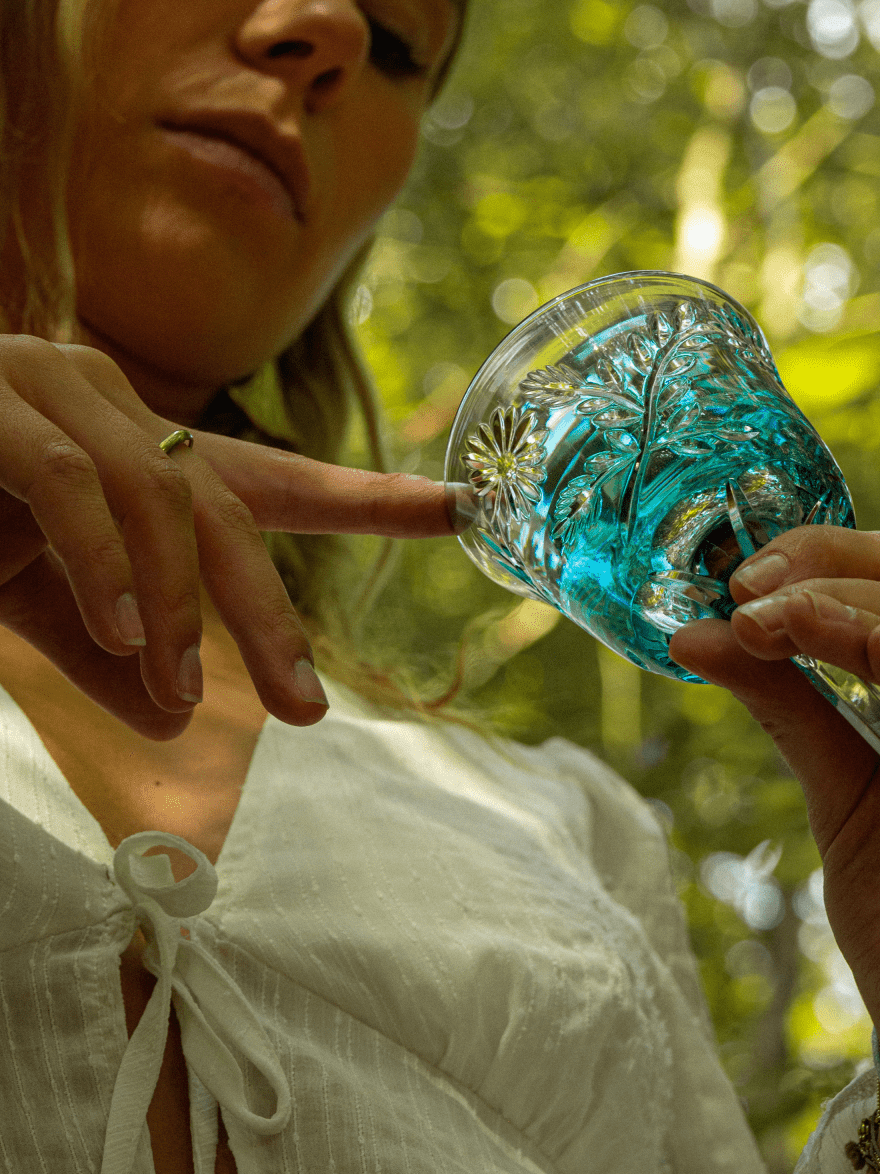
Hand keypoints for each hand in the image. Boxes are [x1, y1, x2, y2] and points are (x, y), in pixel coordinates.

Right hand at [0, 336, 456, 739]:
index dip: (373, 499)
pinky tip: (126, 634)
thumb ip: (120, 648)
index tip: (464, 513)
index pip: (279, 481)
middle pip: (231, 509)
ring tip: (186, 693)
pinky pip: (73, 484)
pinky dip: (106, 564)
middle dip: (271, 615)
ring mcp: (50, 386)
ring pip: (162, 499)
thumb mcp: (51, 606)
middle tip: (308, 708)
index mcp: (144, 449)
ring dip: (181, 607)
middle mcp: (113, 402)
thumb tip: (177, 716)